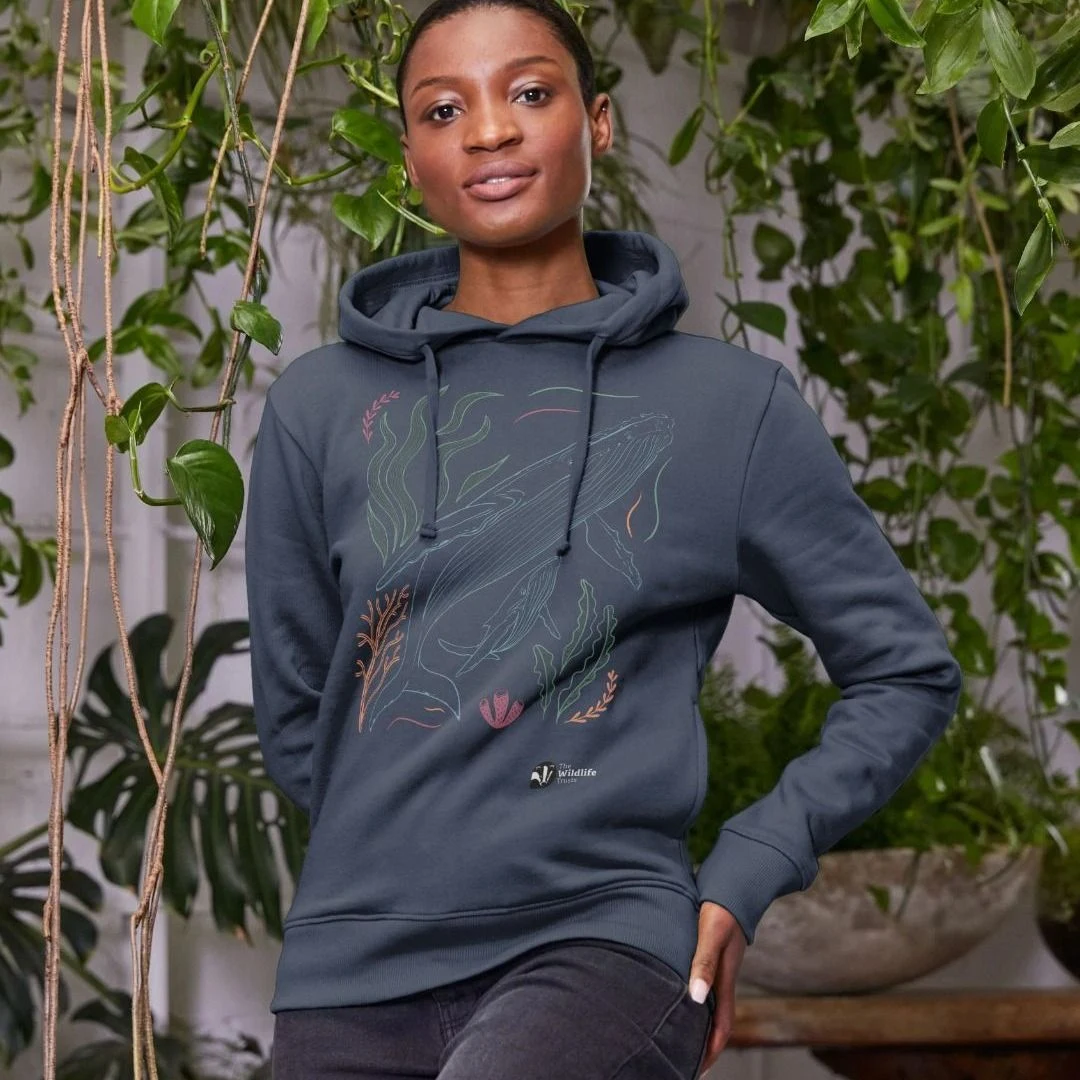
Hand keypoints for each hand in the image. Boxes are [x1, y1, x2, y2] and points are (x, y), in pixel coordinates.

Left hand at [689, 900, 746, 1077]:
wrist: (734, 884)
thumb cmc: (721, 907)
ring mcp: (720, 967)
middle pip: (717, 1021)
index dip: (712, 1048)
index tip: (699, 1069)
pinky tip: (684, 1001)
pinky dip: (697, 1003)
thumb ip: (704, 962)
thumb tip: (697, 998)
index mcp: (725, 978)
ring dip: (700, 1025)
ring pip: (711, 1005)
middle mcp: (724, 977)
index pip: (722, 1024)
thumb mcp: (712, 932)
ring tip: (681, 1041)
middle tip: (685, 1063)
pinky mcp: (713, 956)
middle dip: (705, 1044)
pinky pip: (707, 988)